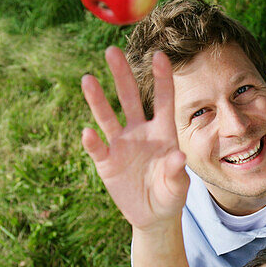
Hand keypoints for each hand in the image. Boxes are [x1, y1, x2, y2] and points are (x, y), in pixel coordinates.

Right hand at [81, 46, 188, 230]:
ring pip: (108, 117)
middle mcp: (140, 132)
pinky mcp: (106, 162)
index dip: (161, 78)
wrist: (152, 215)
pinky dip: (92, 141)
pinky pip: (98, 148)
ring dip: (97, 99)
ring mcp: (121, 145)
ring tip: (87, 79)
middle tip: (111, 51)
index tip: (159, 55)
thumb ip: (176, 172)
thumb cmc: (170, 195)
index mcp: (162, 132)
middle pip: (129, 98)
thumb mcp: (177, 186)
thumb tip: (178, 157)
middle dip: (121, 75)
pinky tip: (87, 133)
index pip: (163, 100)